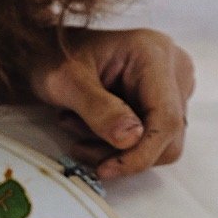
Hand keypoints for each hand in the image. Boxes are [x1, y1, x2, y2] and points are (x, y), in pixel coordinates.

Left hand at [28, 27, 194, 179]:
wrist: (45, 48)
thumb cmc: (51, 56)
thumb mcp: (64, 81)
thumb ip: (97, 108)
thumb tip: (131, 139)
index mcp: (154, 53)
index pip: (166, 118)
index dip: (141, 153)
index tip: (106, 169)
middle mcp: (172, 68)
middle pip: (167, 135)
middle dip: (122, 152)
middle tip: (78, 145)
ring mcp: (171, 84)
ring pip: (159, 142)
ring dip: (115, 148)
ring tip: (74, 125)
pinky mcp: (162, 99)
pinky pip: (150, 138)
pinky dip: (117, 143)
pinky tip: (88, 126)